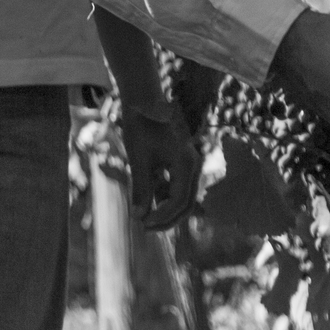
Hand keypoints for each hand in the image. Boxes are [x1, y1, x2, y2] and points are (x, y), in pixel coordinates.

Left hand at [118, 102, 201, 230]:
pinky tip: (147, 202)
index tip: (143, 223)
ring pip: (182, 197)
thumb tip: (138, 216)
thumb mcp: (137, 157)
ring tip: (143, 220)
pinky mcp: (179, 163)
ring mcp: (188, 164)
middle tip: (146, 229)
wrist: (143, 100)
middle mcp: (192, 165)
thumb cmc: (139, 124)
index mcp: (186, 162)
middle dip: (167, 218)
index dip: (163, 216)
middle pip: (186, 202)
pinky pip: (175, 186)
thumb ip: (141, 187)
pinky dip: (162, 196)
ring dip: (165, 210)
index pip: (180, 199)